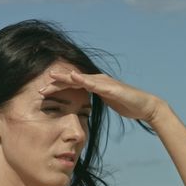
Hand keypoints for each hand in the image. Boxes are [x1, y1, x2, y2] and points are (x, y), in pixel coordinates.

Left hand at [40, 70, 163, 123]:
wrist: (145, 106)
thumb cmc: (128, 105)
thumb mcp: (108, 103)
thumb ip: (98, 102)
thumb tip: (86, 108)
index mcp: (95, 85)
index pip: (72, 86)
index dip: (57, 88)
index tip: (42, 93)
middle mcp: (98, 81)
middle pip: (73, 80)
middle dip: (56, 83)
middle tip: (39, 88)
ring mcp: (104, 82)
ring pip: (81, 79)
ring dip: (65, 78)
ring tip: (52, 77)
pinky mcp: (111, 87)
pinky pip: (95, 83)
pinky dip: (84, 80)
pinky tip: (74, 78)